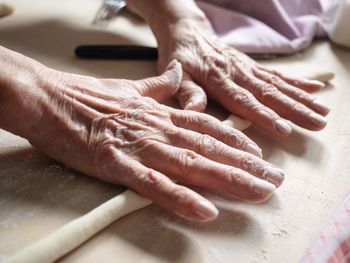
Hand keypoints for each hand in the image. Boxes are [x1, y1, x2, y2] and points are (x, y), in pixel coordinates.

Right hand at [2, 53, 283, 221]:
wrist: (48, 98)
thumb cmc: (85, 96)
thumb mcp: (128, 88)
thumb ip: (157, 87)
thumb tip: (176, 77)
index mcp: (159, 113)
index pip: (206, 127)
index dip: (235, 141)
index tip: (258, 154)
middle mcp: (157, 129)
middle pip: (209, 148)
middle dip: (245, 165)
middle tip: (275, 179)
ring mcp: (139, 147)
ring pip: (192, 165)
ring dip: (227, 180)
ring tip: (258, 192)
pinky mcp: (117, 165)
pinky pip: (154, 184)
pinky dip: (181, 198)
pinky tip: (205, 212)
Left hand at [156, 19, 329, 135]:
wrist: (188, 34)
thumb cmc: (181, 59)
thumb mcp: (177, 76)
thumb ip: (187, 93)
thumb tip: (194, 109)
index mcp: (219, 80)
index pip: (244, 100)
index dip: (263, 115)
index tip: (283, 128)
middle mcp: (238, 73)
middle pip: (269, 94)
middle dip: (295, 110)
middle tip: (318, 123)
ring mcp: (248, 69)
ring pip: (279, 85)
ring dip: (302, 99)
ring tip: (323, 112)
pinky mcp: (252, 66)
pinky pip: (277, 74)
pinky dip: (297, 82)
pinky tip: (315, 88)